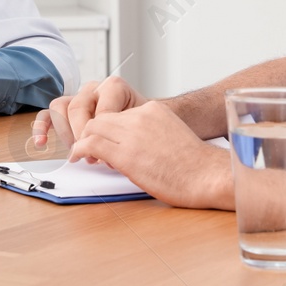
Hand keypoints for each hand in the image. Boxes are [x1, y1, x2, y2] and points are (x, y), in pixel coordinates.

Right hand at [33, 76, 146, 149]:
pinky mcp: (65, 110)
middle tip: (90, 154)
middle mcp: (93, 89)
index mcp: (114, 87)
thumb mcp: (142, 124)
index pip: (100, 109)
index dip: (101, 133)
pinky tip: (42, 143)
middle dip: (81, 134)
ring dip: (65, 133)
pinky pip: (47, 114)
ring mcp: (77, 98)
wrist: (142, 122)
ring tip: (75, 151)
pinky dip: (41, 128)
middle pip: (77, 106)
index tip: (106, 149)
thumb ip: (129, 133)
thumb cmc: (141, 124)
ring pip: (59, 107)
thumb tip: (110, 155)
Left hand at [64, 98, 230, 209]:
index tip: (104, 143)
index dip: (107, 129)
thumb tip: (132, 146)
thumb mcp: (171, 134)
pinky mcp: (125, 153)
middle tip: (88, 150)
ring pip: (92, 128)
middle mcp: (141, 116)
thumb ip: (149, 133)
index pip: (118, 114)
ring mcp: (132, 133)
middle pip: (101, 118)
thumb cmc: (195, 165)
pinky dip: (80, 150)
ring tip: (83, 155)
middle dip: (91, 133)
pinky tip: (78, 158)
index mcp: (153, 110)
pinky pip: (91, 145)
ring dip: (84, 141)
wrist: (207, 176)